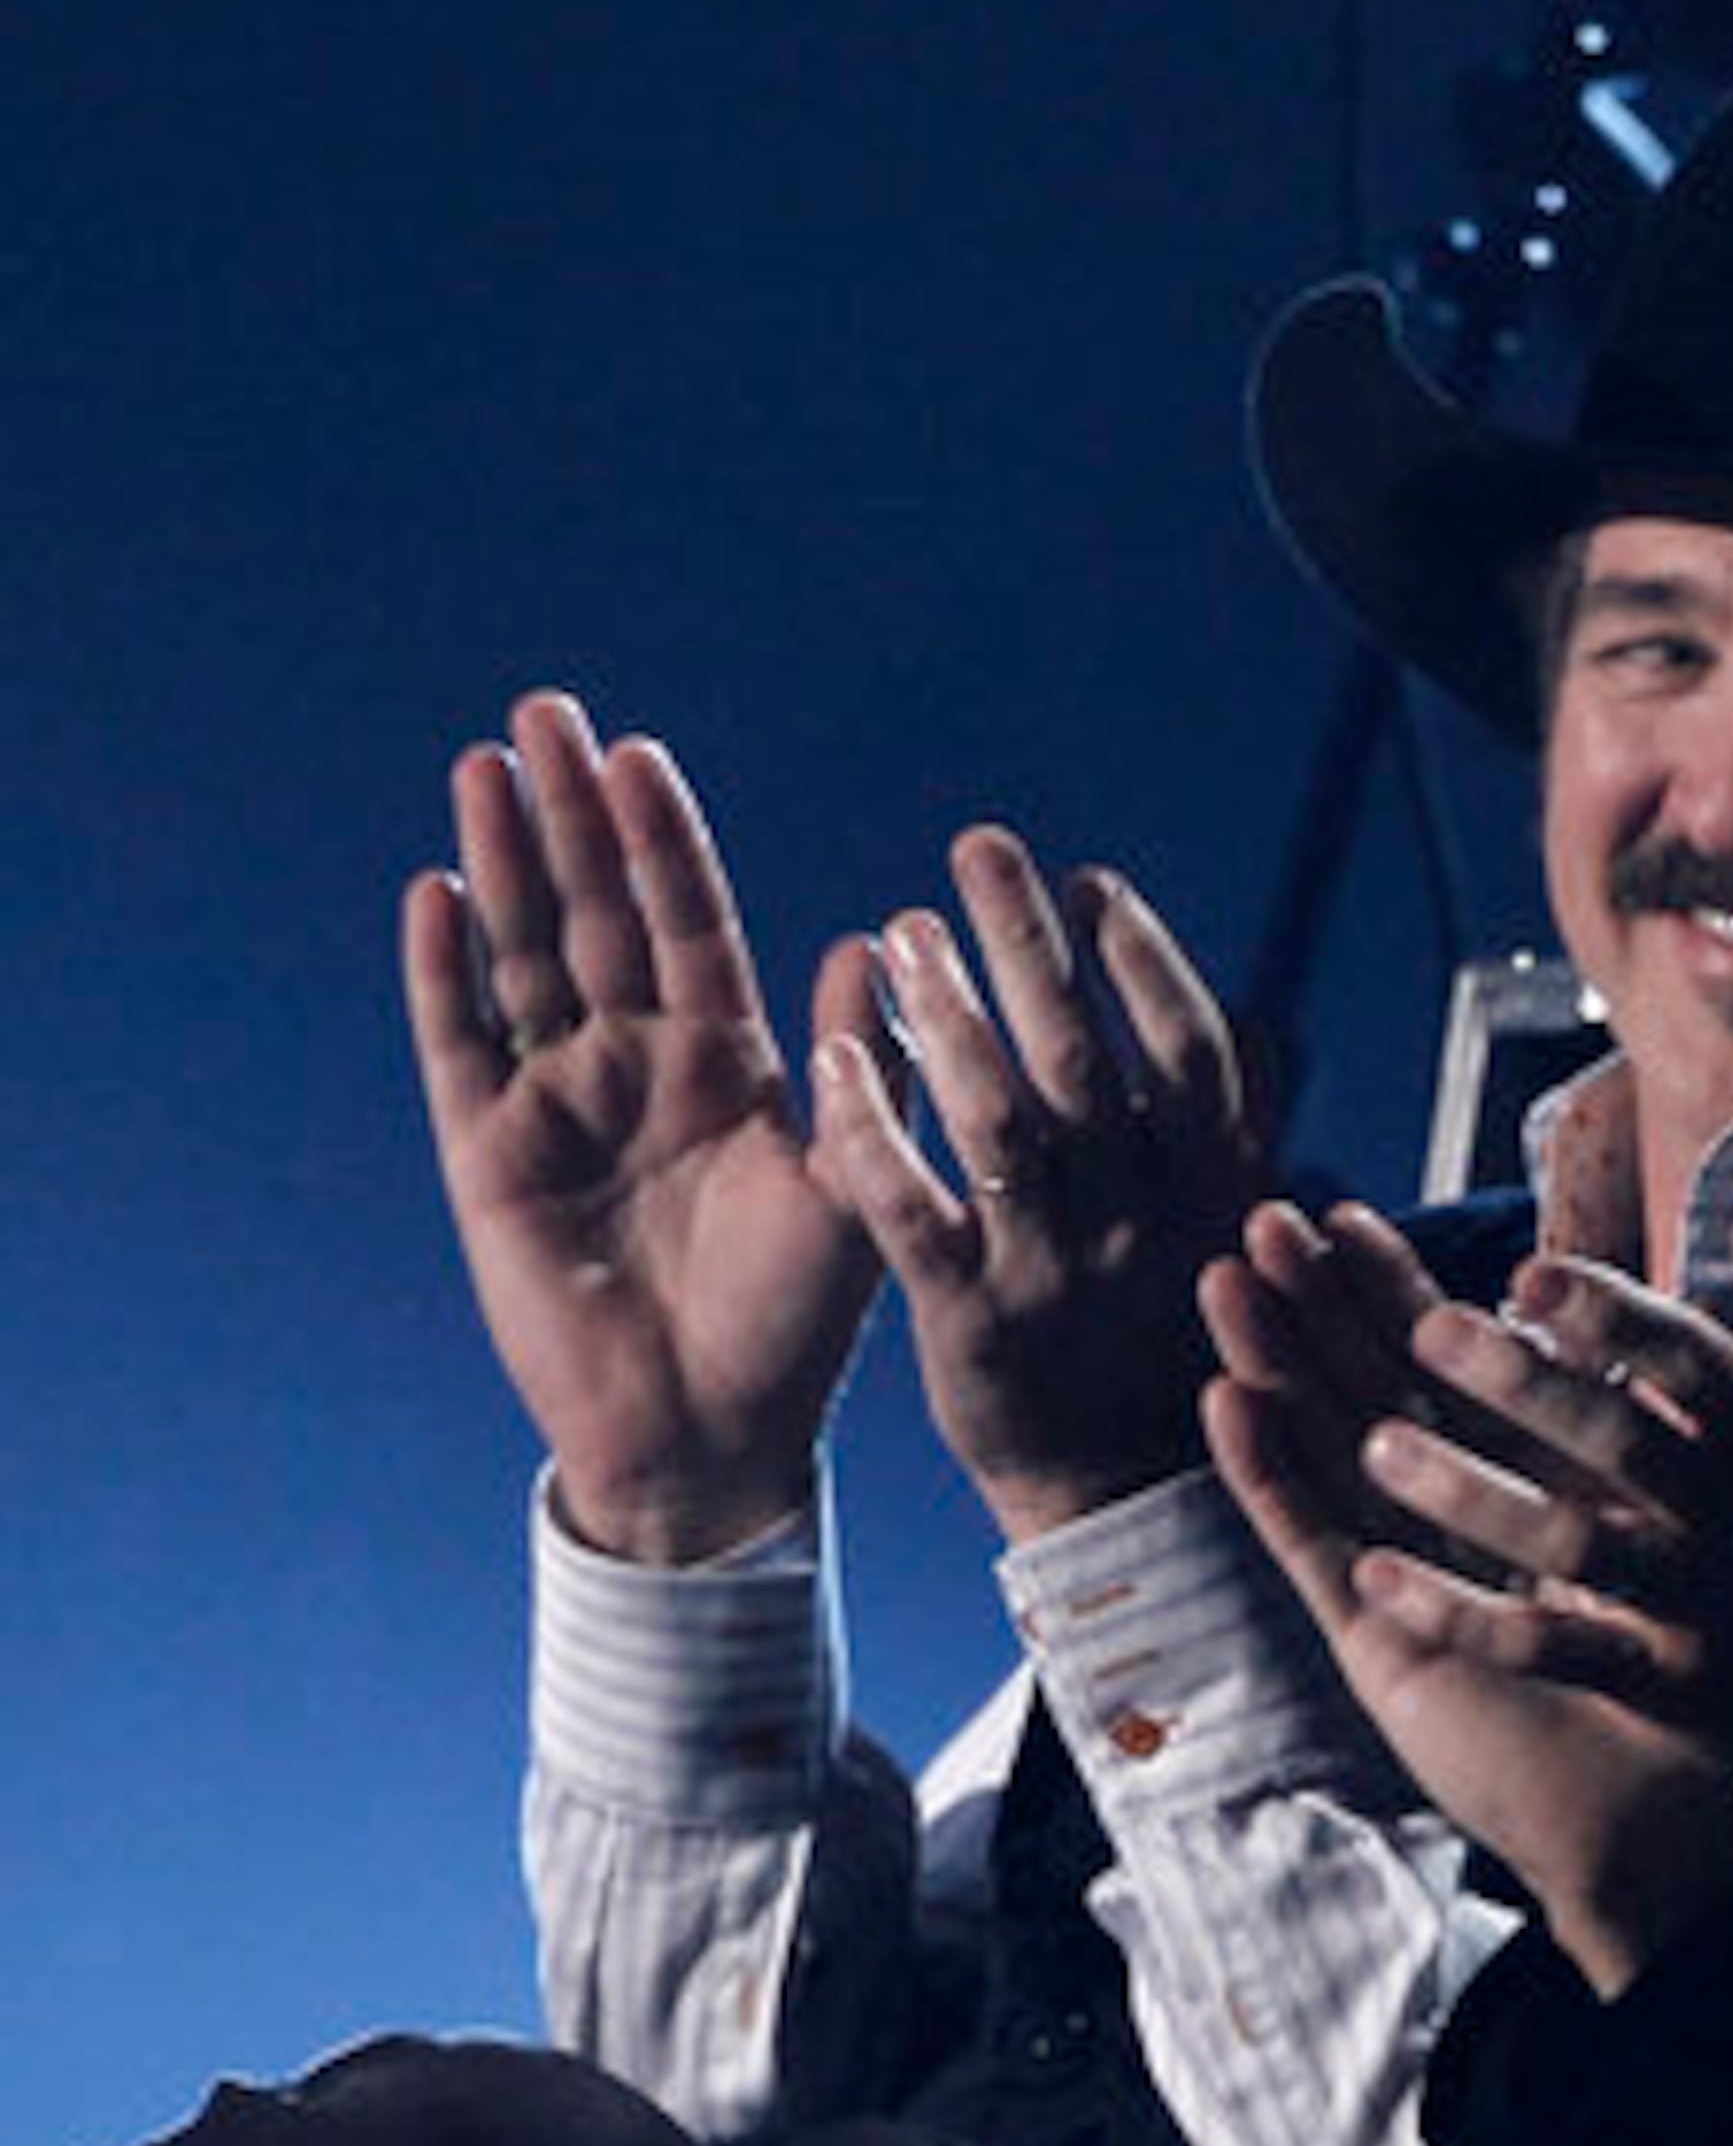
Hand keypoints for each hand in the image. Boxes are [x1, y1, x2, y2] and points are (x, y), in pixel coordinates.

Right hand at [403, 690, 879, 1564]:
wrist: (713, 1434)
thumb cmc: (798, 1323)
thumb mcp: (856, 1189)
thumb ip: (871, 1074)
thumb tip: (883, 941)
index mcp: (727, 1061)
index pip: (688, 922)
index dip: (663, 841)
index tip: (641, 752)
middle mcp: (636, 1064)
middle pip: (595, 913)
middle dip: (570, 816)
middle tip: (547, 711)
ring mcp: (556, 1102)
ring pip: (523, 957)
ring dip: (504, 864)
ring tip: (484, 766)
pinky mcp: (486, 1155)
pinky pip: (460, 1047)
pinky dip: (446, 974)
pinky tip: (436, 894)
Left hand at [811, 826, 1261, 1544]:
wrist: (1129, 1500)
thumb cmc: (1180, 1349)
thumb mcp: (1234, 1242)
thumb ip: (1237, 1135)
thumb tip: (1259, 1024)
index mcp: (1214, 1189)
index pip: (1189, 1051)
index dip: (1144, 961)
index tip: (1093, 882)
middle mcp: (1142, 1216)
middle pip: (1087, 1059)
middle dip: (1033, 945)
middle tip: (979, 849)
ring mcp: (1057, 1267)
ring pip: (1002, 1122)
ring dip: (949, 1016)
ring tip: (900, 931)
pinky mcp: (973, 1321)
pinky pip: (912, 1213)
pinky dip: (873, 1132)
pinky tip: (834, 1058)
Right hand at [1200, 1200, 1732, 1996]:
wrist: (1662, 1810)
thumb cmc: (1678, 1675)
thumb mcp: (1659, 1524)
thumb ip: (1628, 1423)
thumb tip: (1615, 1323)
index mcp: (1508, 1488)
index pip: (1435, 1371)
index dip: (1389, 1292)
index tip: (1347, 1213)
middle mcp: (1441, 1528)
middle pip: (1361, 1394)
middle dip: (1311, 1306)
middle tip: (1259, 1216)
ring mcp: (1398, 1582)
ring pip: (1321, 1452)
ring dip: (1269, 1366)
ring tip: (1220, 1280)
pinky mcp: (1376, 1641)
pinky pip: (1313, 1545)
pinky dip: (1268, 1475)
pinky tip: (1225, 1402)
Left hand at [1286, 1171, 1732, 1805]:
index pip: (1696, 1361)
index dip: (1611, 1313)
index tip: (1526, 1273)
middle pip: (1626, 1445)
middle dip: (1523, 1388)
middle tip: (1425, 1331)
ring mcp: (1715, 1612)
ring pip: (1580, 1548)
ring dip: (1473, 1498)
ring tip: (1374, 1445)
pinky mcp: (1681, 1691)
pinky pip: (1562, 1654)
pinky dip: (1469, 1619)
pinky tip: (1384, 1581)